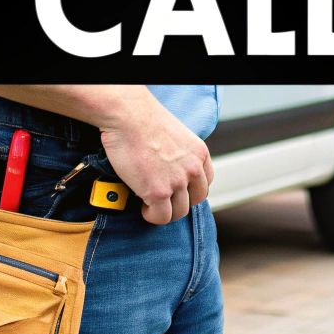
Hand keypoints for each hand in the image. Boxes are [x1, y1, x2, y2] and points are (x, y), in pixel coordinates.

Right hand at [96, 89, 212, 224]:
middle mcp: (193, 169)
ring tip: (150, 203)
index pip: (204, 183)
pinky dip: (151, 216)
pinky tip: (143, 207)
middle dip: (178, 202)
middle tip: (162, 198)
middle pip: (194, 200)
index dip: (189, 190)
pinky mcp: (159, 192)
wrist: (128, 116)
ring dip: (164, 210)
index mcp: (199, 154)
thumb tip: (171, 170)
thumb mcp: (176, 136)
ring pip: (178, 212)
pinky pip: (161, 217)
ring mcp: (177, 182)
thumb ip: (180, 155)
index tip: (176, 190)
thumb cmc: (143, 120)